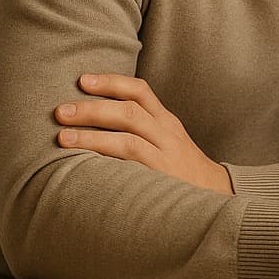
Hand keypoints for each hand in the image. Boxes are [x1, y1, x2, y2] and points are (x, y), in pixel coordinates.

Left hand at [54, 73, 231, 193]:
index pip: (140, 91)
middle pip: (129, 111)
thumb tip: (93, 122)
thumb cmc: (181, 173)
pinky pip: (132, 162)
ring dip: (92, 135)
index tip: (82, 79)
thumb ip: (140, 131)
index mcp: (166, 122)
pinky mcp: (163, 177)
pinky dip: (106, 158)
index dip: (111, 82)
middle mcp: (167, 134)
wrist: (218, 198)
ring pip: (128, 136)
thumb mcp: (168, 143)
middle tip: (60, 111)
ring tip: (62, 137)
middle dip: (92, 108)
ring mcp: (166, 155)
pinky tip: (83, 164)